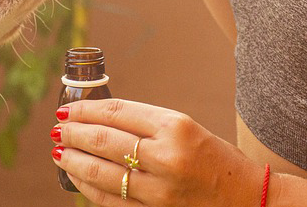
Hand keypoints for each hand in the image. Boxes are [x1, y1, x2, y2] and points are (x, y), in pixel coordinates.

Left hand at [51, 99, 265, 205]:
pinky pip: (110, 200)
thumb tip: (99, 119)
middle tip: (58, 128)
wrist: (248, 200)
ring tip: (60, 151)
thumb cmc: (216, 160)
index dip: (86, 109)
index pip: (117, 112)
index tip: (69, 108)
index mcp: (176, 127)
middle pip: (104, 140)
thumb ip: (147, 123)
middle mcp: (166, 157)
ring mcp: (159, 190)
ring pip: (100, 172)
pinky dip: (88, 188)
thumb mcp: (187, 128)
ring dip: (73, 160)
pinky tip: (77, 178)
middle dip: (74, 133)